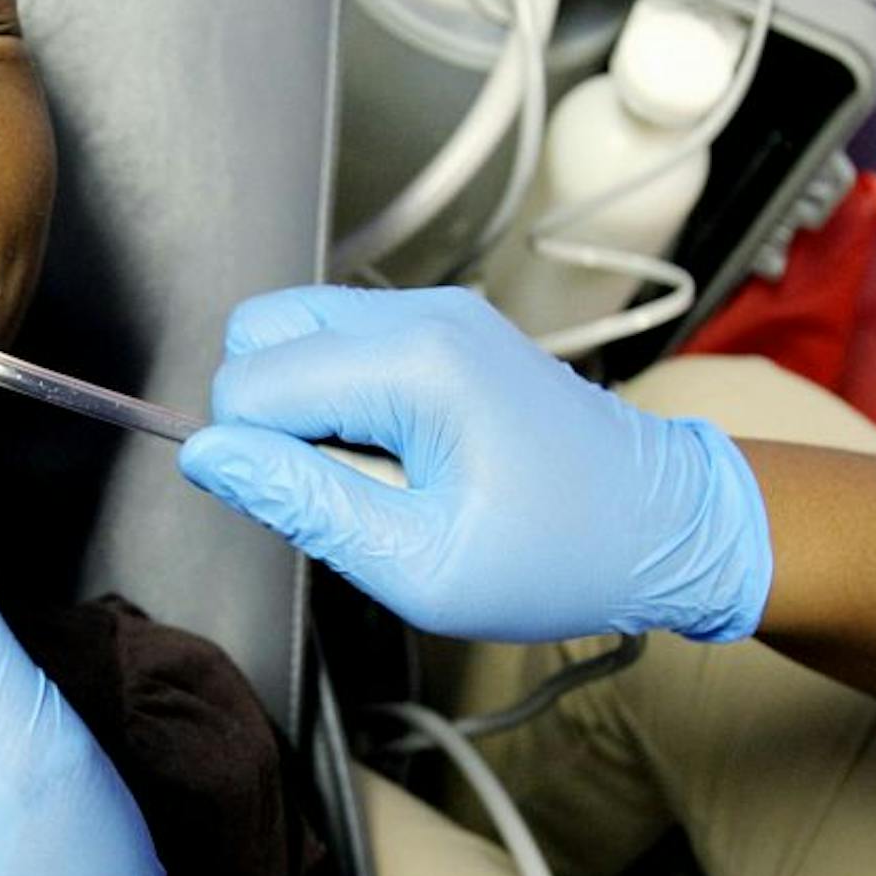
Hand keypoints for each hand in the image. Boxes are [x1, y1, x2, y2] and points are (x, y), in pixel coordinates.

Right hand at [178, 285, 771, 642]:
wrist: (666, 527)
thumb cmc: (561, 556)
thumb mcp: (418, 564)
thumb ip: (302, 503)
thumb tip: (209, 458)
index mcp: (416, 364)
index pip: (249, 383)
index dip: (259, 460)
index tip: (321, 510)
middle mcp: (422, 314)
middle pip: (258, 334)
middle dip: (272, 419)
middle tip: (350, 491)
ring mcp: (437, 311)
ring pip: (294, 332)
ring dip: (308, 409)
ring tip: (384, 475)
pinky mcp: (446, 325)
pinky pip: (343, 343)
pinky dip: (345, 399)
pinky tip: (404, 455)